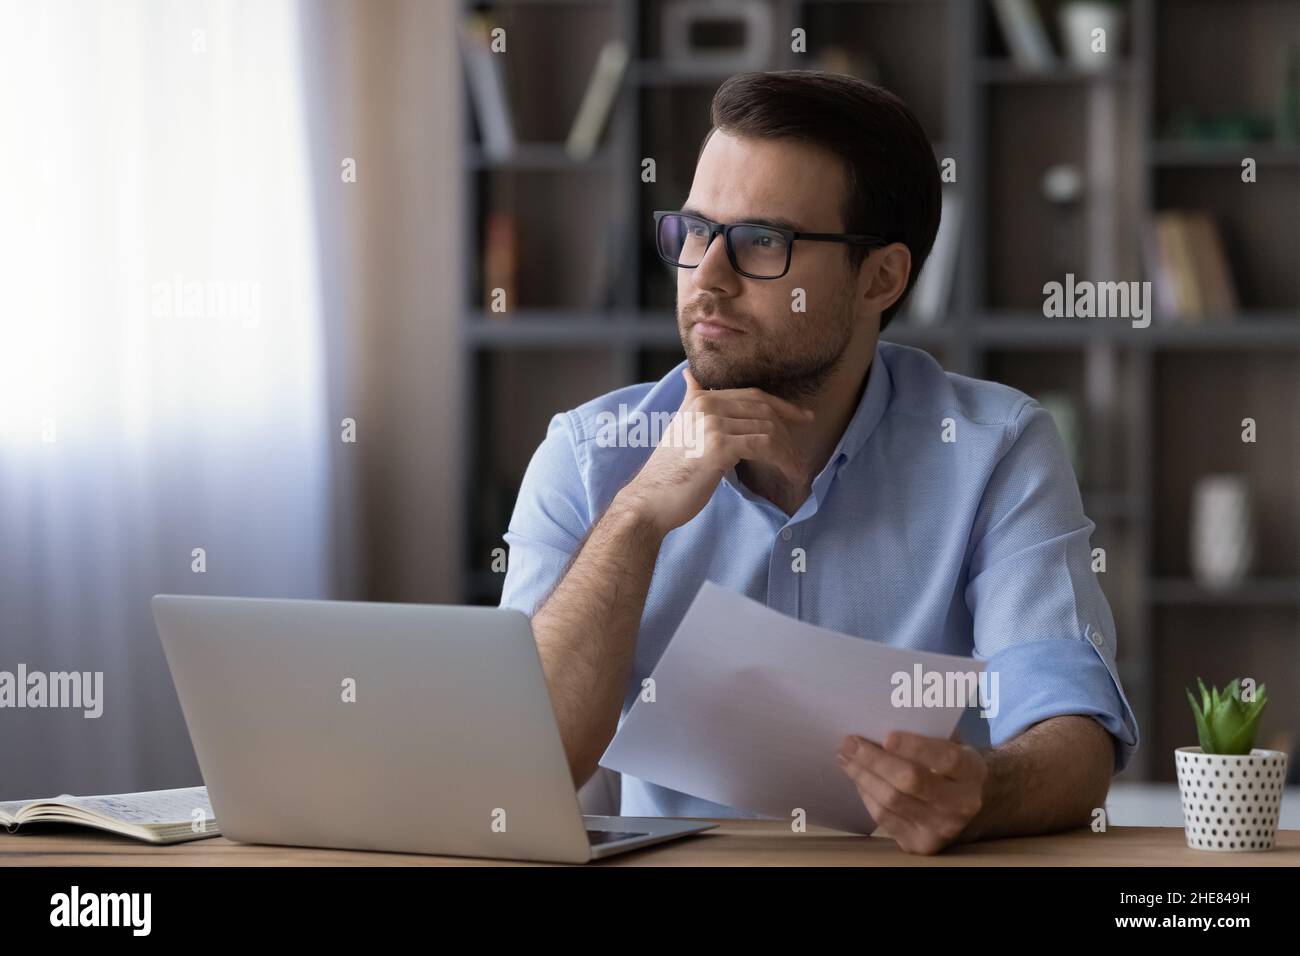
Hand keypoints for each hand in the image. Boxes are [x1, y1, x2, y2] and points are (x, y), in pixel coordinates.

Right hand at [614, 368, 812, 536]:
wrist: (649, 500)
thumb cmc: (669, 472)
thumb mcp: (680, 427)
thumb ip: (691, 400)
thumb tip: (690, 375)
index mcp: (700, 398)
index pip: (753, 395)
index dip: (782, 406)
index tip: (804, 418)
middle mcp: (706, 404)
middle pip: (764, 409)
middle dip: (790, 431)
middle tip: (802, 453)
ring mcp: (712, 423)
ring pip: (768, 429)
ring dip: (789, 452)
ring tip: (797, 470)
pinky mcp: (718, 446)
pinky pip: (764, 447)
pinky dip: (783, 461)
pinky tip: (791, 474)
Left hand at [836, 731, 988, 854]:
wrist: (963, 804)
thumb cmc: (947, 763)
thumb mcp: (950, 743)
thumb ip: (925, 731)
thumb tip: (880, 716)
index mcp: (972, 771)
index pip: (946, 759)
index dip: (915, 747)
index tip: (887, 736)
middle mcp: (961, 804)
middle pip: (911, 781)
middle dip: (875, 760)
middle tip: (850, 743)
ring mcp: (941, 828)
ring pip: (892, 801)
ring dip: (862, 776)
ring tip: (846, 757)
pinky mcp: (920, 844)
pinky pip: (884, 818)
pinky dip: (866, 795)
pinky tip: (859, 778)